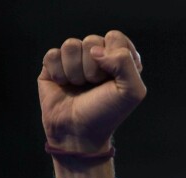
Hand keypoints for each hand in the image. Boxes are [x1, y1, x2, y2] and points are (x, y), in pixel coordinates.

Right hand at [39, 30, 145, 152]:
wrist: (78, 131)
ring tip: (79, 87)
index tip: (112, 77)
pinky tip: (63, 85)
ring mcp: (75, 60)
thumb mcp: (132, 92)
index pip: (115, 37)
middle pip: (92, 40)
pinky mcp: (54, 65)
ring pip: (71, 45)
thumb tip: (96, 50)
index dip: (112, 56)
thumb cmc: (107, 113)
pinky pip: (53, 55)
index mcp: (120, 60)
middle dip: (93, 68)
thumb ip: (126, 63)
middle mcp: (98, 57)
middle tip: (94, 85)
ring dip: (75, 71)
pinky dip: (58, 73)